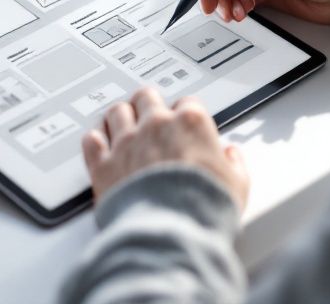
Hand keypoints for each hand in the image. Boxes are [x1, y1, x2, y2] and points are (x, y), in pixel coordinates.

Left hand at [82, 88, 249, 211]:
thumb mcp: (237, 185)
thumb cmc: (203, 208)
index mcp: (190, 124)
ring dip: (120, 116)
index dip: (186, 114)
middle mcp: (155, 126)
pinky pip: (92, 140)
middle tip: (149, 113)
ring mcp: (125, 143)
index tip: (185, 123)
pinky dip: (95, 141)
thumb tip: (231, 157)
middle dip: (149, 104)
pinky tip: (98, 143)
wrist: (170, 231)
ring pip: (117, 112)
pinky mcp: (102, 164)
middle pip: (147, 98)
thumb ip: (233, 164)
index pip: (187, 103)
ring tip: (122, 122)